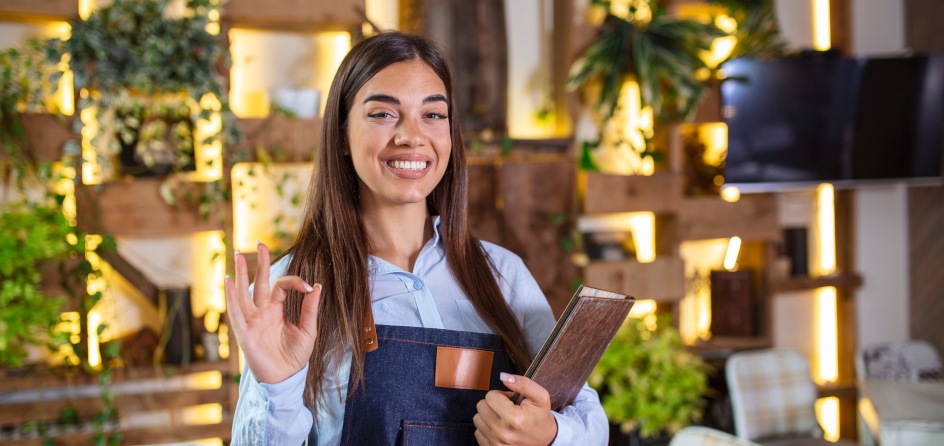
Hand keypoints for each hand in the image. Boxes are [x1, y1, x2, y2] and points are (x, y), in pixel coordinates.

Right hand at [224, 242, 320, 383]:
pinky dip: (232, 297)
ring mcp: (252, 321)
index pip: (281, 286)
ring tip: (237, 255)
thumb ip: (310, 309)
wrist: (286, 378)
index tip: (308, 287)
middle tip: (260, 243)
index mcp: (277, 309)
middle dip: (259, 263)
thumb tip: (317, 285)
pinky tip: (229, 281)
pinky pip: (237, 312)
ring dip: (240, 274)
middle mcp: (262, 312)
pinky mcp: (245, 332)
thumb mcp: (308, 330)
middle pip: (259, 283)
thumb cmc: (295, 356)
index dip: (294, 282)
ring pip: (244, 293)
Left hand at [473, 373, 557, 445]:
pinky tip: (499, 429)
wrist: (545, 441)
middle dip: (493, 405)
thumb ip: (523, 383)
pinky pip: (478, 432)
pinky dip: (487, 429)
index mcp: (514, 418)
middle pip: (481, 407)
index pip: (490, 396)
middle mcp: (503, 433)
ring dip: (488, 416)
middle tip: (507, 409)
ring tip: (503, 419)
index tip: (511, 402)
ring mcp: (496, 443)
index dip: (501, 395)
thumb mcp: (540, 397)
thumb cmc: (540, 417)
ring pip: (477, 419)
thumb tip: (503, 376)